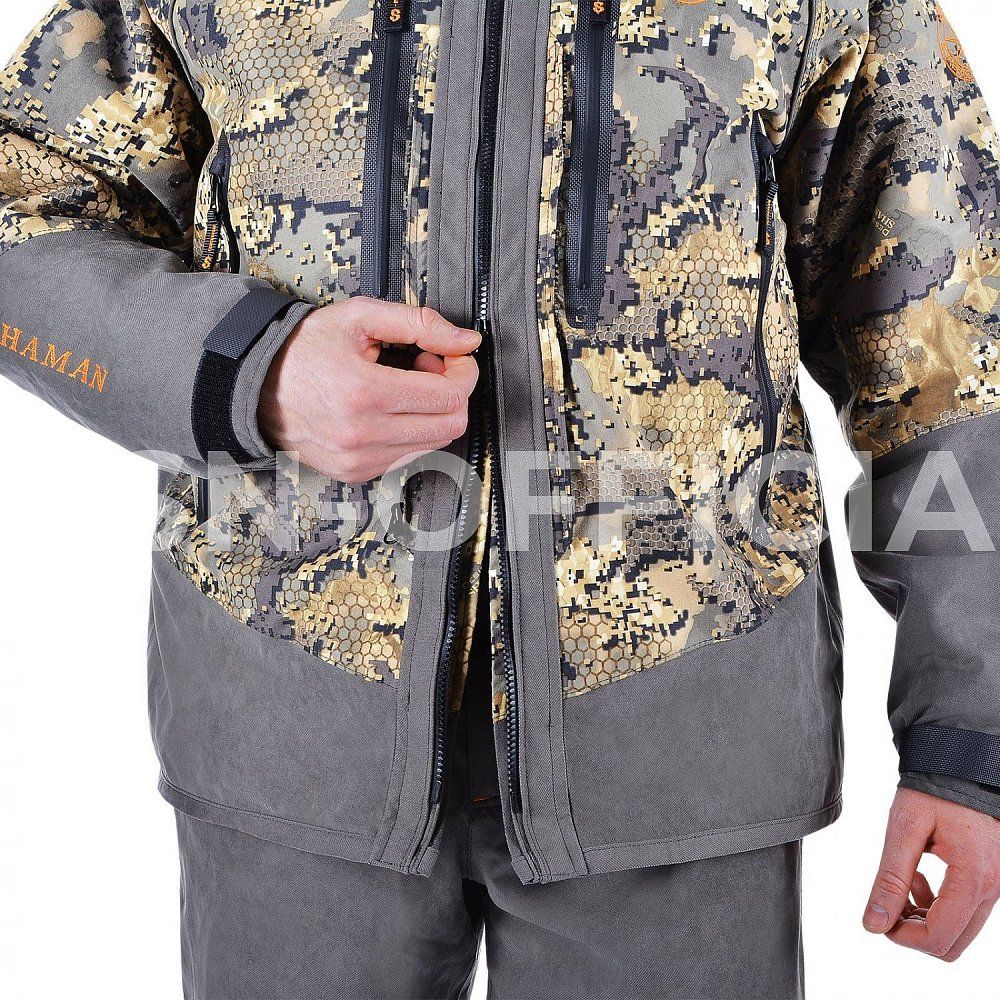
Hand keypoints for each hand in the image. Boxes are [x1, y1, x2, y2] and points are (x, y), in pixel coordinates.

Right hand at [259, 297, 479, 482]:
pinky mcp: (356, 473)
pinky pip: (409, 455)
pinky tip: (392, 408)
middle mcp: (361, 435)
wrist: (256, 385)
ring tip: (405, 386)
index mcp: (363, 392)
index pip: (449, 396)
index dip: (463, 372)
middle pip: (450, 425)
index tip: (453, 356)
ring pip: (434, 443)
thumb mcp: (359, 317)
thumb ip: (419, 323)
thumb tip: (466, 340)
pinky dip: (412, 430)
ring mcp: (358, 460)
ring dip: (432, 413)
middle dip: (452, 393)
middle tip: (429, 369)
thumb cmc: (303, 349)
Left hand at [863, 787, 999, 960]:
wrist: (960, 766)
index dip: (902, 937)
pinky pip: (966, 913)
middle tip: (888, 900)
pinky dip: (937, 907)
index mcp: (974, 877)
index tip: (878, 917)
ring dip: (924, 918)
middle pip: (952, 944)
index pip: (939, 937)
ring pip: (959, 932)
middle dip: (913, 931)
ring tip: (903, 882)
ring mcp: (996, 886)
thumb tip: (873, 925)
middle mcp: (994, 889)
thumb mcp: (903, 829)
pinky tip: (918, 878)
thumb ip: (889, 879)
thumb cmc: (932, 790)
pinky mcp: (991, 880)